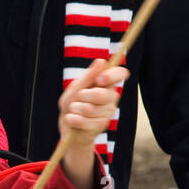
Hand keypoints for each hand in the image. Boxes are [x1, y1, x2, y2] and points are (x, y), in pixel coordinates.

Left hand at [56, 58, 127, 188]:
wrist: (68, 127)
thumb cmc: (72, 104)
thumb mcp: (75, 88)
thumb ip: (88, 77)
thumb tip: (101, 61)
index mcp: (106, 85)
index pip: (121, 74)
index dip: (112, 75)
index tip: (99, 79)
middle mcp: (111, 98)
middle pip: (103, 94)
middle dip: (83, 96)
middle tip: (77, 97)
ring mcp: (108, 113)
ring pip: (90, 109)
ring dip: (75, 109)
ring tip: (74, 110)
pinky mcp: (101, 126)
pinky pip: (85, 121)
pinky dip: (73, 119)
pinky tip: (72, 119)